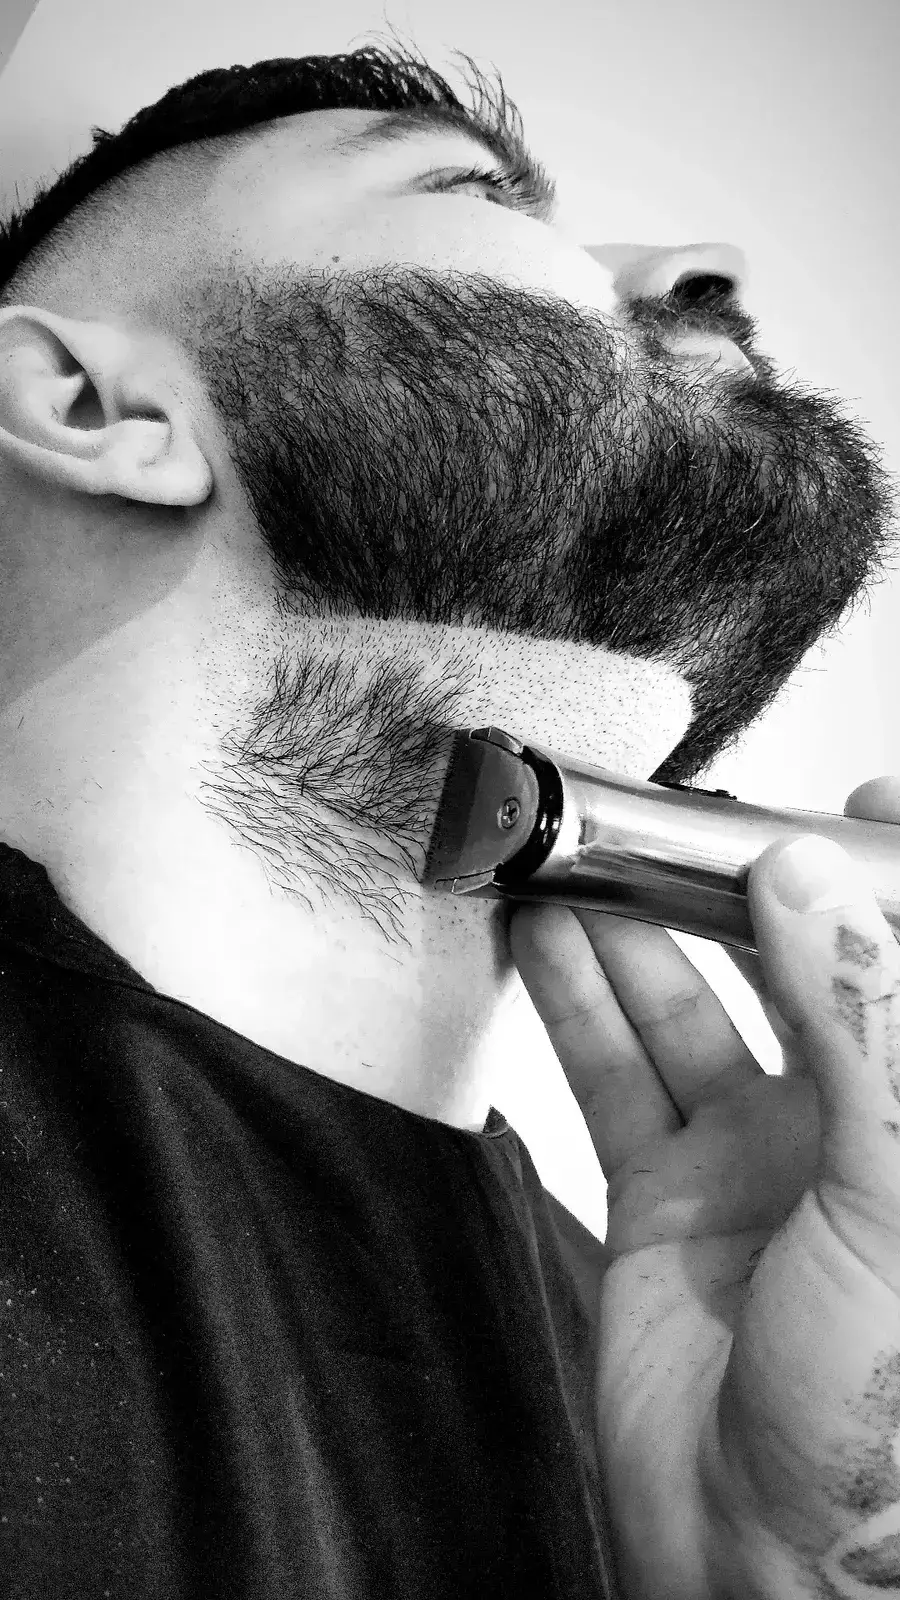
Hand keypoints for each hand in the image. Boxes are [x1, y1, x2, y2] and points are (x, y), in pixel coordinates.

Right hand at [508, 777, 899, 1599]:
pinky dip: (577, 998)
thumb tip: (805, 877)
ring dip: (636, 928)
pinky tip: (546, 935)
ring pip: (693, 1002)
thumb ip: (858, 1023)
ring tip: (579, 854)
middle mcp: (857, 1118)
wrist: (769, 1562)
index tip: (848, 800)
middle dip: (732, 884)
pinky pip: (618, 1070)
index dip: (886, 872)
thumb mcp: (896, 1193)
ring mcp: (760, 1149)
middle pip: (793, 961)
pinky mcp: (670, 1189)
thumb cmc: (886, 1412)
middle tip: (666, 817)